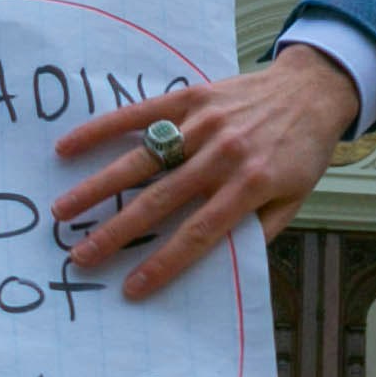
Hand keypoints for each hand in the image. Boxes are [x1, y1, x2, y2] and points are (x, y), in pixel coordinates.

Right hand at [52, 44, 360, 299]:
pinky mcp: (189, 98)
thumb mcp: (294, 198)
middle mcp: (223, 155)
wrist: (312, 89)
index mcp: (250, 184)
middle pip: (160, 201)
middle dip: (116, 233)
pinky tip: (68, 148)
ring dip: (98, 187)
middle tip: (80, 257)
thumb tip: (222, 264)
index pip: (199, 233)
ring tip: (64, 212)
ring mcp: (203, 124)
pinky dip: (101, 130)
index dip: (164, 262)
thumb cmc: (301, 150)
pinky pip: (138, 114)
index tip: (132, 287)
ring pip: (141, 160)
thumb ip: (259, 229)